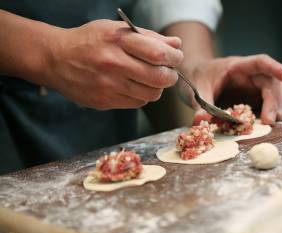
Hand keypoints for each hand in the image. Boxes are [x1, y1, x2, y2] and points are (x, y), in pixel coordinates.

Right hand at [45, 20, 182, 108]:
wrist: (55, 59)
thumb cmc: (89, 41)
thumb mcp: (116, 29)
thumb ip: (149, 37)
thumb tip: (176, 45)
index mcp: (117, 41)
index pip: (158, 54)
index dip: (174, 58)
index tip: (176, 58)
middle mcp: (113, 63)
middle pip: (159, 78)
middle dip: (170, 76)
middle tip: (168, 72)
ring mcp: (108, 85)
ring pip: (150, 94)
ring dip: (157, 88)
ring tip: (150, 79)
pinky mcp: (104, 101)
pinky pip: (136, 103)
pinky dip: (142, 96)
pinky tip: (135, 87)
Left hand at [183, 55, 281, 124]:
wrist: (195, 77)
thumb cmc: (198, 77)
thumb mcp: (197, 89)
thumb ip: (201, 105)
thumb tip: (201, 122)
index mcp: (238, 66)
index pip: (261, 62)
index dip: (276, 68)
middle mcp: (251, 75)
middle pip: (272, 82)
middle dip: (276, 100)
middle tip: (272, 120)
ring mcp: (255, 86)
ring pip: (277, 91)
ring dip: (281, 106)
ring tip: (276, 122)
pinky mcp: (255, 98)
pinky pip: (271, 102)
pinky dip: (275, 111)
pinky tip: (272, 122)